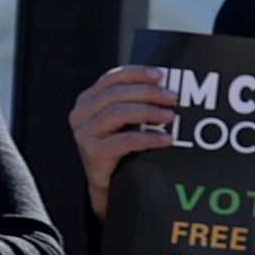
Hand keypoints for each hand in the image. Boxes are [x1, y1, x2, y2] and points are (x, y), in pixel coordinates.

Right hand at [65, 62, 177, 215]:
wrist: (110, 181)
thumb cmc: (121, 144)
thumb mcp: (124, 119)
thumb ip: (134, 99)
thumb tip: (166, 83)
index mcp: (88, 100)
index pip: (110, 78)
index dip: (136, 73)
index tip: (161, 74)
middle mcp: (81, 114)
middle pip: (117, 94)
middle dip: (149, 92)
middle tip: (173, 97)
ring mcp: (84, 134)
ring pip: (118, 113)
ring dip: (149, 112)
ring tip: (171, 117)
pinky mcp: (92, 153)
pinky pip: (125, 141)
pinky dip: (149, 138)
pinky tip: (166, 139)